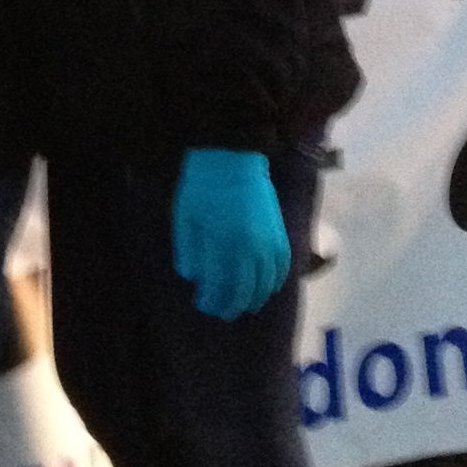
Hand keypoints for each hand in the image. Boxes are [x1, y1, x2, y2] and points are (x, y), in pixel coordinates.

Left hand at [171, 148, 290, 321]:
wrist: (232, 156)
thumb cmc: (202, 185)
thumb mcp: (184, 216)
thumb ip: (187, 250)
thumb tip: (192, 278)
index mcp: (222, 243)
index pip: (219, 286)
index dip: (211, 300)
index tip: (203, 304)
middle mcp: (249, 247)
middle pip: (244, 290)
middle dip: (231, 305)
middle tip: (221, 311)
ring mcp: (268, 241)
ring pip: (265, 283)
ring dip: (254, 298)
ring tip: (243, 304)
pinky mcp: (280, 233)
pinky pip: (282, 267)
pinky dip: (274, 282)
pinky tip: (266, 288)